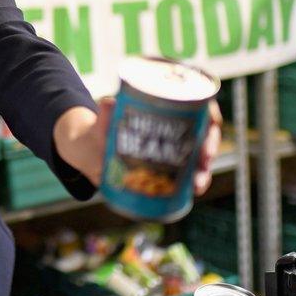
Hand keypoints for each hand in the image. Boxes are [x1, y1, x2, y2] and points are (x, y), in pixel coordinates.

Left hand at [53, 98, 222, 194]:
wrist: (85, 151)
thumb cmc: (95, 131)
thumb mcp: (99, 124)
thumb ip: (104, 116)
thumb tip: (110, 103)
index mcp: (162, 104)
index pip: (196, 104)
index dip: (209, 116)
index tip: (209, 128)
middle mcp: (170, 123)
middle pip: (202, 131)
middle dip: (208, 149)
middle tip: (203, 165)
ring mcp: (169, 145)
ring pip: (197, 154)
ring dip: (203, 169)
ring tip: (197, 186)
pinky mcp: (165, 166)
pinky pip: (186, 172)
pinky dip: (191, 181)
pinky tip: (191, 192)